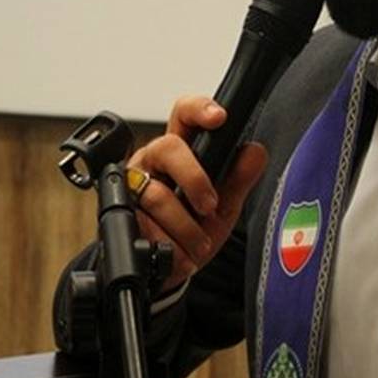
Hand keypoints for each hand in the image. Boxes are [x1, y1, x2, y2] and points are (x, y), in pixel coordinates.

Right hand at [127, 95, 268, 292]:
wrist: (168, 268)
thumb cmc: (192, 228)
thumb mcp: (223, 206)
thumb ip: (239, 178)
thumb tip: (255, 152)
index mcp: (179, 151)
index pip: (184, 115)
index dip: (199, 109)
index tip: (218, 117)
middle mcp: (153, 161)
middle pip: (168, 147)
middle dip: (194, 179)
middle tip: (210, 206)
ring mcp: (134, 186)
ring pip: (157, 195)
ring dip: (187, 228)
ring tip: (199, 245)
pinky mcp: (122, 215)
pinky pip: (146, 227)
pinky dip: (170, 247)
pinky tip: (179, 255)